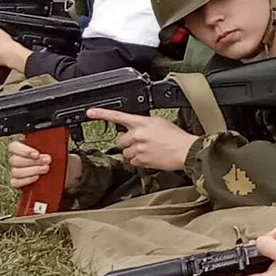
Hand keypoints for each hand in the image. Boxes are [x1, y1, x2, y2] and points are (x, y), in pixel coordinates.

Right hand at [4, 139, 70, 191]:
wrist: (56, 173)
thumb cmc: (52, 158)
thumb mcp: (51, 149)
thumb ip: (47, 146)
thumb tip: (50, 146)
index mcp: (19, 148)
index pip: (13, 147)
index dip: (24, 151)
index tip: (36, 154)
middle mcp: (15, 159)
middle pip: (15, 160)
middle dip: (32, 162)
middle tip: (46, 161)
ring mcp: (15, 171)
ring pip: (15, 172)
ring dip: (32, 170)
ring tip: (45, 169)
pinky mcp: (16, 182)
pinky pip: (15, 182)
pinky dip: (26, 180)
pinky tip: (36, 177)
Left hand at [86, 107, 201, 171]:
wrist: (186, 150)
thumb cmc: (176, 137)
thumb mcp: (159, 122)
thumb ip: (143, 124)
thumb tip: (135, 128)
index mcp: (142, 122)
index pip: (118, 116)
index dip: (102, 114)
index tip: (90, 113)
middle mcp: (137, 134)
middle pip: (120, 141)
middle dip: (127, 143)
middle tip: (140, 143)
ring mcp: (138, 148)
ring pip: (125, 153)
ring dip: (133, 153)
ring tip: (147, 151)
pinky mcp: (141, 160)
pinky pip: (132, 162)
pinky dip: (139, 161)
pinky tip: (149, 157)